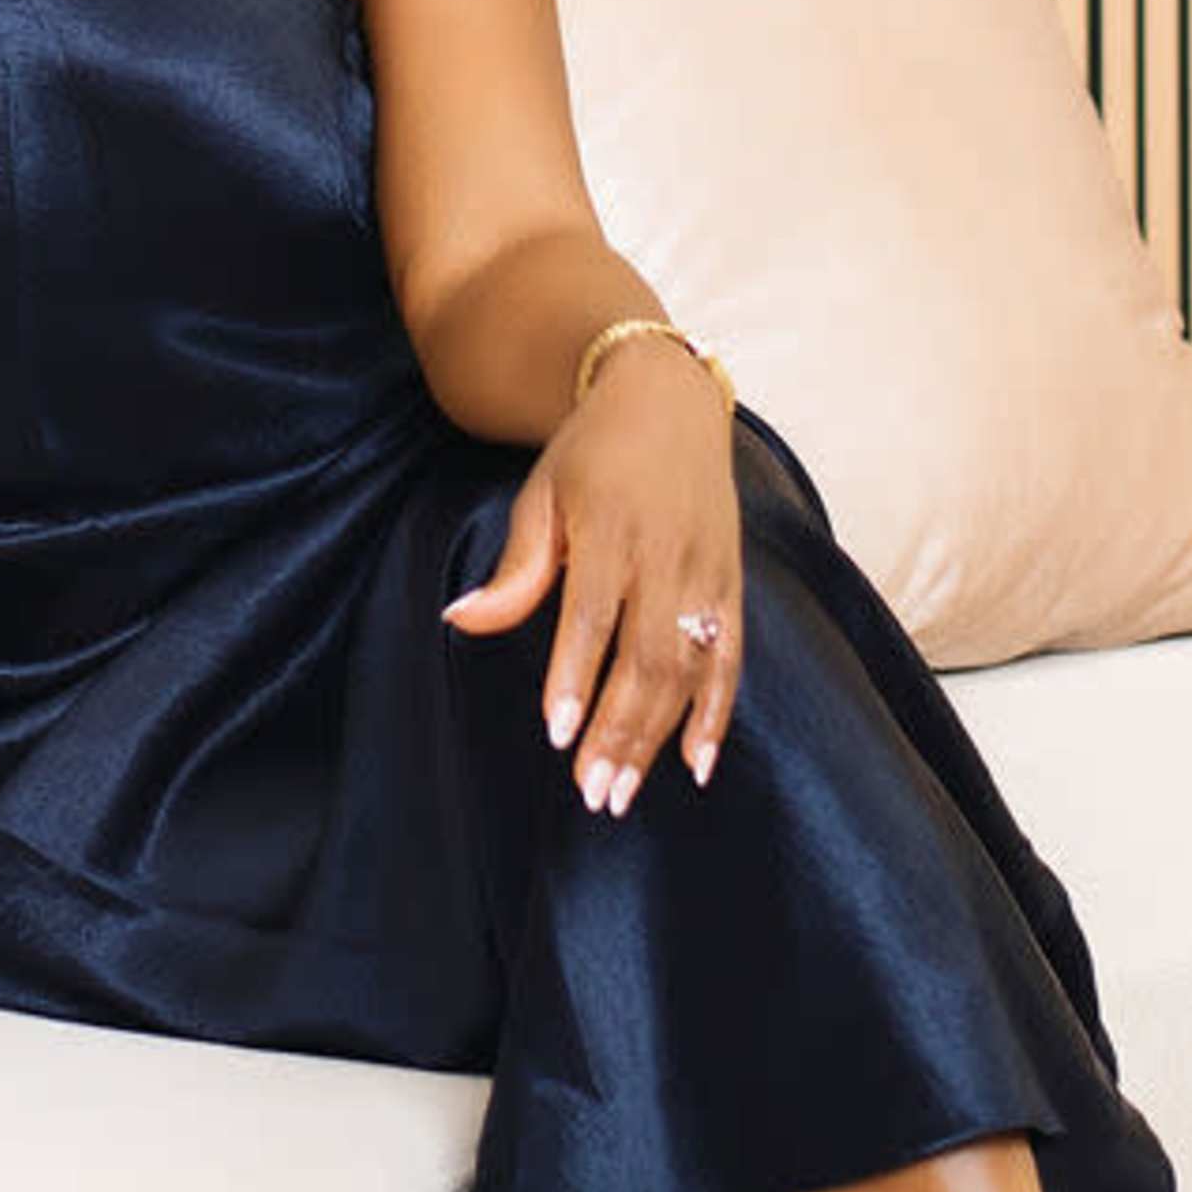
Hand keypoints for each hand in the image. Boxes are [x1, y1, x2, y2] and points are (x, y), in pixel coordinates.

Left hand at [440, 342, 743, 813]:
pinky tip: (698, 764)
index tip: (559, 734)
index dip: (577, 676)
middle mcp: (666, 553)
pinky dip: (717, 714)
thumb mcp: (541, 494)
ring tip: (623, 791)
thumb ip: (516, 568)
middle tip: (592, 791)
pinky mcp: (732, 583)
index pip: (594, 614)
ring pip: (688, 668)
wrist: (667, 399)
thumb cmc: (590, 454)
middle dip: (620, 730)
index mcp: (612, 527)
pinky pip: (731, 659)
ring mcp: (706, 571)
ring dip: (657, 737)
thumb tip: (459, 619)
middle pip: (647, 655)